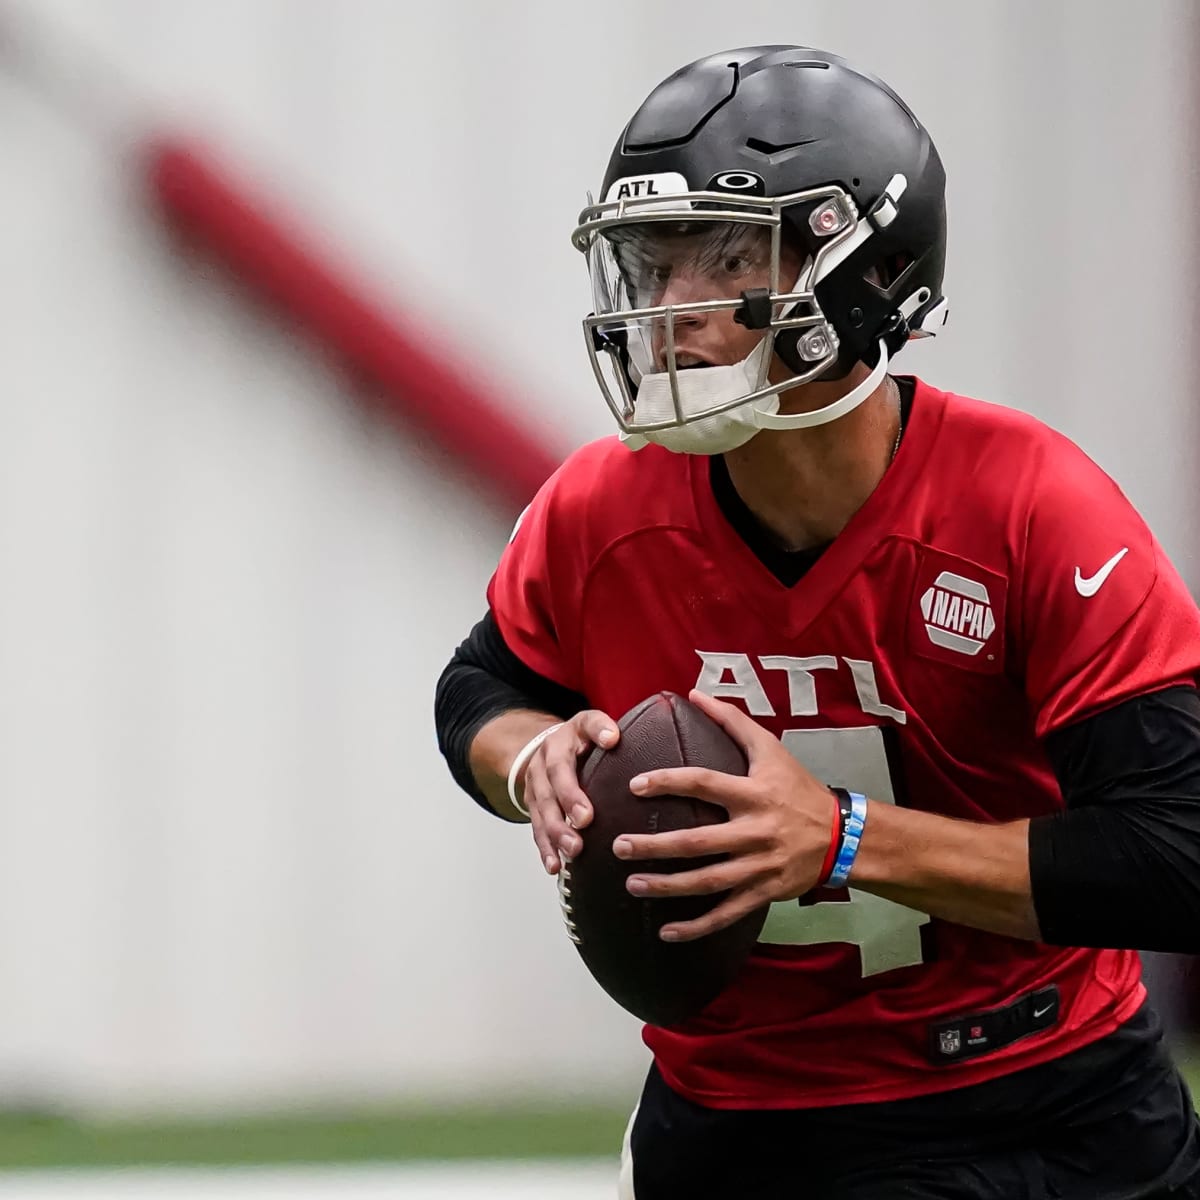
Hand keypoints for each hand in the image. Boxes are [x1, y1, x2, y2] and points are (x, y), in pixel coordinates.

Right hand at [520, 710, 619, 875]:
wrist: (547, 750)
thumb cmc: (580, 743)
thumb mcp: (592, 727)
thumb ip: (603, 729)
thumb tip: (614, 737)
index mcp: (566, 737)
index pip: (582, 731)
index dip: (596, 734)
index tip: (611, 742)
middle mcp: (546, 759)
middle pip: (555, 779)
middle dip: (569, 801)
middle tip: (585, 820)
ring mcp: (536, 784)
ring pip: (543, 808)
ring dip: (557, 831)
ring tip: (573, 849)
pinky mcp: (532, 806)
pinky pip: (537, 828)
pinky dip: (546, 848)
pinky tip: (555, 865)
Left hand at [613, 690, 837, 940]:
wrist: (843, 836)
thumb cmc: (798, 787)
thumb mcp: (770, 749)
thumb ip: (731, 721)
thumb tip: (694, 694)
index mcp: (753, 794)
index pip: (704, 784)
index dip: (668, 783)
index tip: (635, 785)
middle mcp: (754, 831)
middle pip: (698, 841)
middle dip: (655, 846)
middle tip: (619, 846)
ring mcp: (759, 867)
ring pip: (707, 881)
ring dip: (667, 886)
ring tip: (632, 884)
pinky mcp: (764, 893)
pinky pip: (726, 914)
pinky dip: (697, 927)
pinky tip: (666, 932)